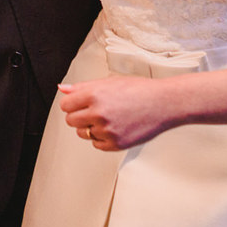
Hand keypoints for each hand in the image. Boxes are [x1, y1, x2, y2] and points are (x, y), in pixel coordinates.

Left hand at [57, 77, 173, 150]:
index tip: (81, 103)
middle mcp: (99, 113)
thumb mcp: (109, 82)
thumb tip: (62, 89)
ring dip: (89, 127)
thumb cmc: (139, 90)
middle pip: (71, 120)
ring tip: (107, 118)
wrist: (164, 103)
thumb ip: (82, 87)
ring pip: (82, 133)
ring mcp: (107, 130)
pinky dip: (102, 138)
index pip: (65, 105)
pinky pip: (96, 144)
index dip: (72, 103)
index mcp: (94, 94)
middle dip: (79, 115)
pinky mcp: (116, 144)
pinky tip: (115, 127)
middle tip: (95, 110)